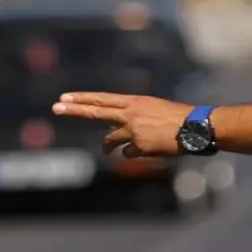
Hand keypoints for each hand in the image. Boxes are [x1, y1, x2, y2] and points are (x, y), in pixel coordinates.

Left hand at [52, 92, 192, 157]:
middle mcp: (130, 114)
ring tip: (106, 150)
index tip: (65, 97)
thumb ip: (135, 116)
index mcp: (134, 102)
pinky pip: (130, 153)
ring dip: (107, 146)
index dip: (83, 98)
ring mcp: (133, 130)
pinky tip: (146, 152)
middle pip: (96, 112)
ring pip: (111, 140)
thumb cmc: (178, 118)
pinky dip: (134, 154)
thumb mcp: (154, 109)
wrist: (195, 127)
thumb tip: (123, 129)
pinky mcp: (140, 146)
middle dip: (74, 110)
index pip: (102, 99)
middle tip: (56, 107)